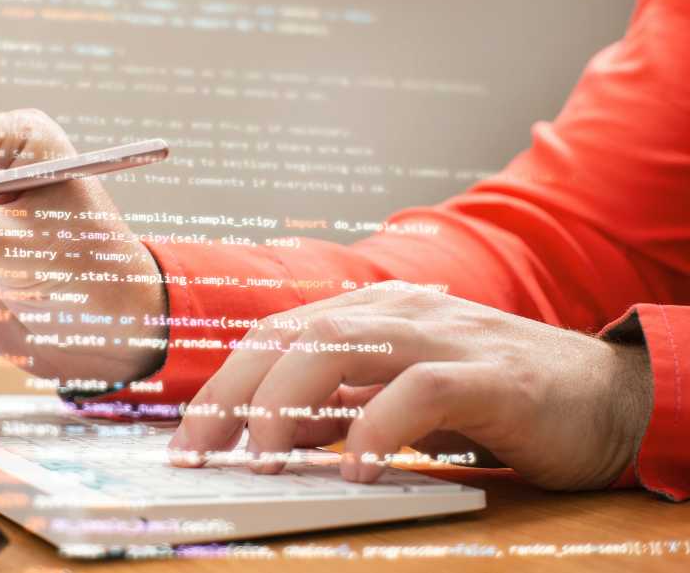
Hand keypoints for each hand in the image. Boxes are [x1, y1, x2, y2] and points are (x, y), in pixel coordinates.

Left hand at [168, 281, 652, 489]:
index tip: (187, 443)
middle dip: (233, 395)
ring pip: (340, 347)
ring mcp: (442, 337)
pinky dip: (377, 427)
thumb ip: (339, 405)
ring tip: (256, 459)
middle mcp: (396, 314)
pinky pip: (419, 390)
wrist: (597, 392)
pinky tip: (355, 470)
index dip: (222, 386)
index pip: (274, 338)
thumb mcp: (396, 394)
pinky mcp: (490, 374)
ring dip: (286, 404)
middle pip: (291, 337)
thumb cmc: (488, 396)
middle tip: (197, 455)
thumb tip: (266, 436)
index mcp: (367, 314)